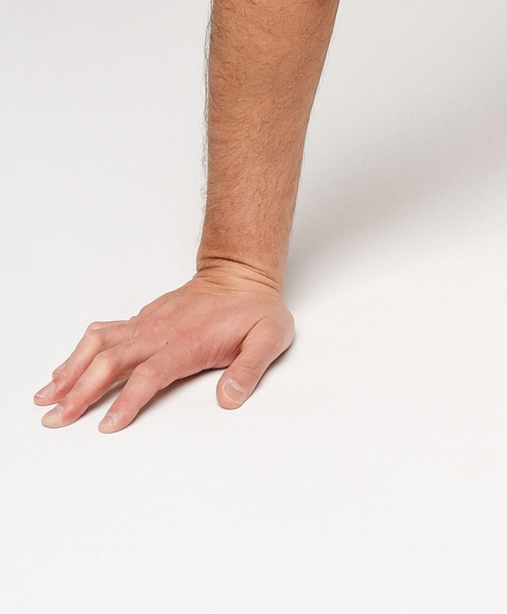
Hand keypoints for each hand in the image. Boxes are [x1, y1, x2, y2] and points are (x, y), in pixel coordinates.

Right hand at [36, 263, 294, 432]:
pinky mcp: (141, 319)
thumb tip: (230, 398)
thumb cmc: (255, 309)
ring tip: (45, 397)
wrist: (241, 273)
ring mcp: (146, 325)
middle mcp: (158, 334)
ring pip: (98, 346)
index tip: (107, 425)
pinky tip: (63, 369)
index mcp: (186, 344)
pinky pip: (103, 333)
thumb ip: (250, 369)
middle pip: (110, 363)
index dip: (127, 401)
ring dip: (70, 371)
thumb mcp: (270, 338)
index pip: (149, 376)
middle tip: (55, 419)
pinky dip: (79, 351)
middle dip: (80, 393)